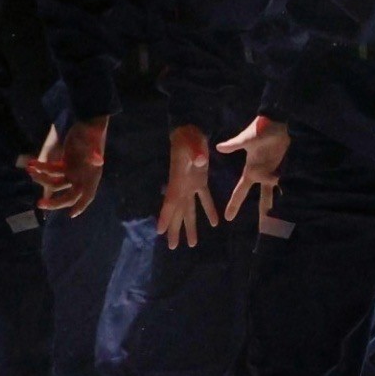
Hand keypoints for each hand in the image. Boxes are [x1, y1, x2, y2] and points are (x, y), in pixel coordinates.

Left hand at [27, 119, 109, 217]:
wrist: (87, 120)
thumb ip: (95, 151)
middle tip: (39, 203)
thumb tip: (98, 161)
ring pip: (55, 182)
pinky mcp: (65, 163)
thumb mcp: (93, 141)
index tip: (71, 215)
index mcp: (92, 175)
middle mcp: (82, 177)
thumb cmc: (92, 131)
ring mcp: (72, 171)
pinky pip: (51, 170)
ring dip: (42, 179)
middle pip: (68, 195)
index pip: (88, 195)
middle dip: (54, 202)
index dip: (81, 206)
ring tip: (30, 171)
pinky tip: (31, 164)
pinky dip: (41, 168)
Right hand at [157, 125, 215, 249]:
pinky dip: (209, 210)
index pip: (170, 201)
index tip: (159, 231)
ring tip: (191, 243)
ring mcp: (190, 184)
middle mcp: (182, 186)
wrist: (189, 128)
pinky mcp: (200, 180)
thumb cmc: (188, 136)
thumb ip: (195, 151)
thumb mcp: (191, 142)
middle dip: (175, 229)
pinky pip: (204, 199)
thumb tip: (200, 160)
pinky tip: (215, 223)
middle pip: (177, 212)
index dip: (165, 216)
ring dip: (190, 225)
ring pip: (189, 209)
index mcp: (178, 180)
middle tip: (173, 247)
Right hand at [220, 116, 289, 223]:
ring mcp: (275, 172)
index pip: (241, 191)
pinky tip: (296, 205)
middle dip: (263, 215)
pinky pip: (287, 183)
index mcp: (251, 171)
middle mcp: (263, 175)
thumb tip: (218, 147)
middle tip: (265, 231)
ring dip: (279, 207)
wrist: (278, 121)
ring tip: (284, 224)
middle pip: (263, 199)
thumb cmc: (261, 129)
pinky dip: (290, 192)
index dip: (234, 204)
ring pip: (277, 194)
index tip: (228, 218)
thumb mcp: (246, 139)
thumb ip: (234, 145)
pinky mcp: (286, 168)